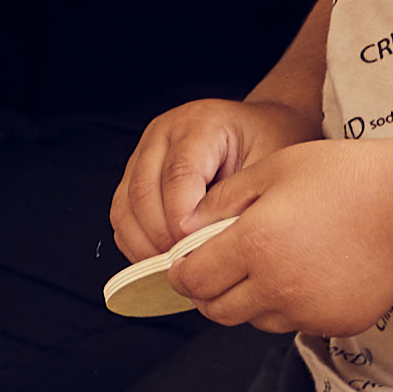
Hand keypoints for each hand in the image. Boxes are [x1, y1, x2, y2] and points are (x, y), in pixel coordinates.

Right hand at [111, 91, 313, 263]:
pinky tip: (161, 259)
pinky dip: (136, 242)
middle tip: (187, 266)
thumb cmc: (269, 143)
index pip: (178, 173)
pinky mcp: (134, 173)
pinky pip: (122, 214)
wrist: (261, 128)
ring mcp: (144, 152)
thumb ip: (239, 200)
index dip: (183, 218)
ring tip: (174, 268)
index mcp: (200, 123)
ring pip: (125, 205)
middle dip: (162, 237)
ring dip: (144, 244)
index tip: (199, 250)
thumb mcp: (270, 164)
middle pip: (143, 191)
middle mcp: (163, 133)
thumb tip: (212, 243)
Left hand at [169, 137, 392, 341]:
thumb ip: (222, 201)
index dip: (181, 270)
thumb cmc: (343, 177)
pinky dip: (287, 307)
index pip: (192, 279)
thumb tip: (184, 226)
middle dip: (209, 290)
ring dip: (247, 301)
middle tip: (220, 265)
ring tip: (267, 264)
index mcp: (254, 245)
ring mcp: (308, 311)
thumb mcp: (273, 170)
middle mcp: (276, 287)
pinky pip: (294, 324)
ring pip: (254, 320)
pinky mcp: (336, 324)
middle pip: (216, 310)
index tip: (186, 258)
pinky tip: (304, 274)